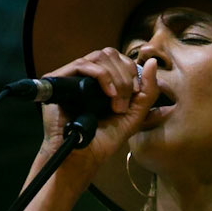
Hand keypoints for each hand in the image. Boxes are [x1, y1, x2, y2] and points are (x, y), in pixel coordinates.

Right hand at [32, 47, 161, 173]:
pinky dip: (101, 76)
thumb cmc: (105, 139)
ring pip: (99, 57)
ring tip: (116, 104)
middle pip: (110, 54)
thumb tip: (152, 62)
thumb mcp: (135, 114)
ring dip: (115, 79)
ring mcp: (71, 76)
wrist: (83, 156)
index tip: (136, 94)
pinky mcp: (58, 79)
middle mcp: (86, 75)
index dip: (131, 71)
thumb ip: (148, 90)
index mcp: (102, 80)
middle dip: (124, 77)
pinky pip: (82, 64)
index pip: (118, 58)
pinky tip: (108, 95)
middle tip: (124, 104)